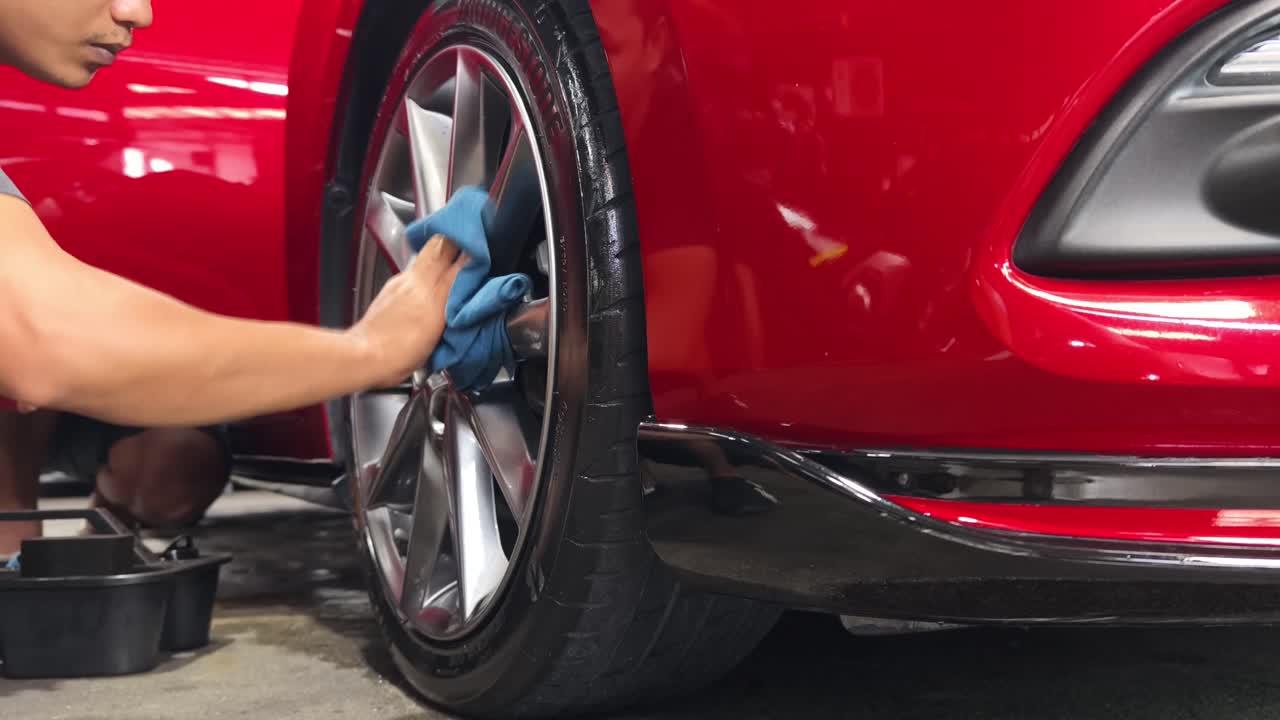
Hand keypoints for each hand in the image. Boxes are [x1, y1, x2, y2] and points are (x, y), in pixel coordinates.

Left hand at [352, 234, 466, 386]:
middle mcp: (417, 283)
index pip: (459, 266)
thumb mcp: (435, 340)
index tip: (483, 253)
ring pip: (426, 254)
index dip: (474, 256)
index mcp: (433, 299)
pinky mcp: (391, 286)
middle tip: (469, 241)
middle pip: (440, 246)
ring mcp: (402, 282)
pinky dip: (426, 268)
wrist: (364, 355)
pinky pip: (414, 269)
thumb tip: (464, 301)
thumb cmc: (398, 355)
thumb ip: (451, 315)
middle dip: (456, 240)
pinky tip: (429, 281)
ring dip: (441, 251)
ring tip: (452, 254)